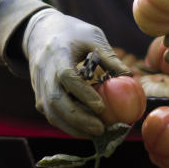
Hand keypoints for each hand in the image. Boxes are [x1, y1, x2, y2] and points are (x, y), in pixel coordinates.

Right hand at [22, 9, 129, 138]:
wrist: (40, 33)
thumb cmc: (72, 33)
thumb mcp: (92, 36)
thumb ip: (109, 56)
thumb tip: (129, 77)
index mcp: (57, 54)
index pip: (66, 77)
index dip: (82, 93)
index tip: (101, 107)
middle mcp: (43, 72)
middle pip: (55, 101)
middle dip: (77, 118)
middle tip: (100, 129)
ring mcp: (39, 86)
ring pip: (50, 113)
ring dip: (72, 127)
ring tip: (95, 134)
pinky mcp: (39, 96)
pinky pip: (51, 115)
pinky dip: (67, 125)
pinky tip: (85, 130)